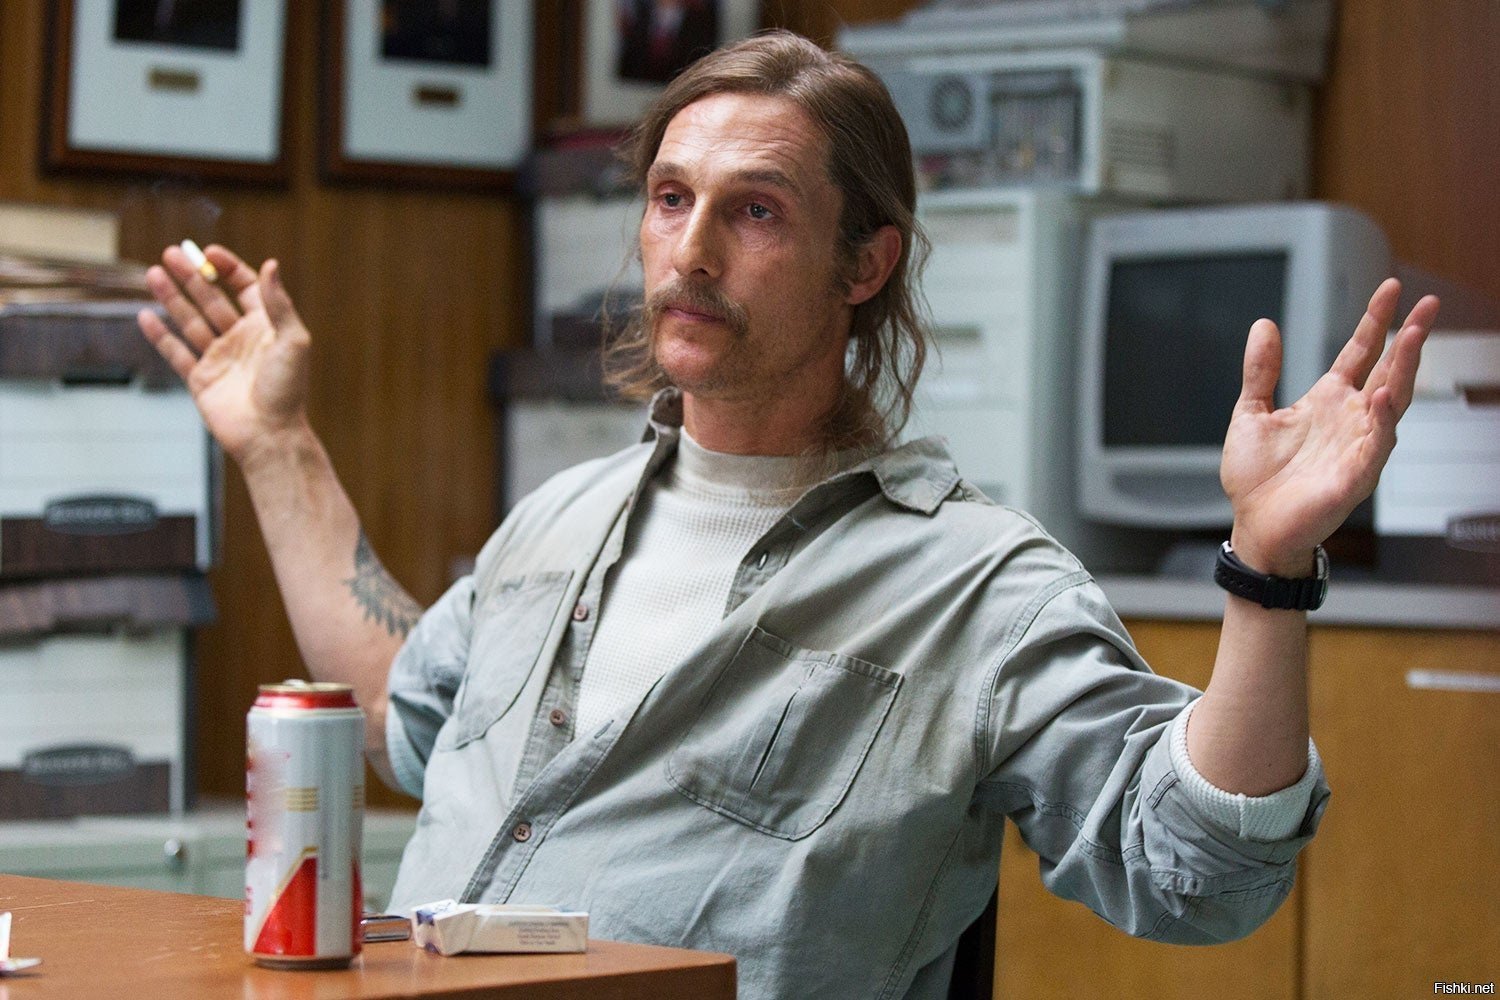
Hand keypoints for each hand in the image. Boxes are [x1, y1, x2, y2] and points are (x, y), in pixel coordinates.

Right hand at [138, 244, 311, 464]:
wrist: (269, 435)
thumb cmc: (287, 390)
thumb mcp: (292, 340)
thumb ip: (278, 303)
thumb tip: (271, 263)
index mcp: (266, 328)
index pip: (245, 288)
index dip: (228, 269)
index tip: (209, 253)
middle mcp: (241, 340)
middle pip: (212, 300)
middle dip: (191, 276)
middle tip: (171, 252)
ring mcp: (219, 359)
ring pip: (190, 321)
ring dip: (172, 297)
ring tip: (153, 273)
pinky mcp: (200, 380)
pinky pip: (176, 353)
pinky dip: (160, 335)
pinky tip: (145, 315)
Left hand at [1220, 278, 1439, 575]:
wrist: (1254, 527)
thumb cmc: (1256, 480)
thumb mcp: (1251, 413)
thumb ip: (1261, 371)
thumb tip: (1264, 326)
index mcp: (1327, 401)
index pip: (1360, 353)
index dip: (1376, 321)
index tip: (1392, 288)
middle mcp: (1349, 419)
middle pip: (1387, 370)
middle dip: (1409, 337)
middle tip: (1427, 304)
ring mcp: (1357, 446)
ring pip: (1391, 401)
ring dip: (1404, 370)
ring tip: (1415, 335)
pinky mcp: (1355, 476)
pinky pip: (1375, 444)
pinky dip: (1380, 420)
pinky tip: (1381, 396)